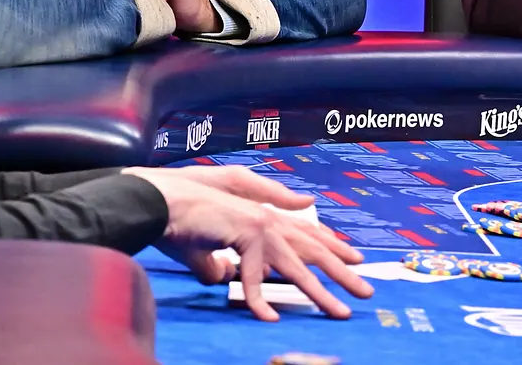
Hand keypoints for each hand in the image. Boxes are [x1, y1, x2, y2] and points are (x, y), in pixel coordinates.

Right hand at [123, 165, 372, 320]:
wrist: (155, 203)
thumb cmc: (178, 221)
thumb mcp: (202, 249)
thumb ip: (217, 263)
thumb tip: (224, 277)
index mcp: (263, 218)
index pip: (306, 237)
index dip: (332, 249)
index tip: (354, 261)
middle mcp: (268, 220)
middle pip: (312, 252)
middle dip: (341, 273)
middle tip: (366, 292)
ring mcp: (259, 225)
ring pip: (296, 267)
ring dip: (320, 293)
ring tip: (340, 312)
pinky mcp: (244, 233)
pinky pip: (253, 278)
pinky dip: (258, 300)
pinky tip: (269, 319)